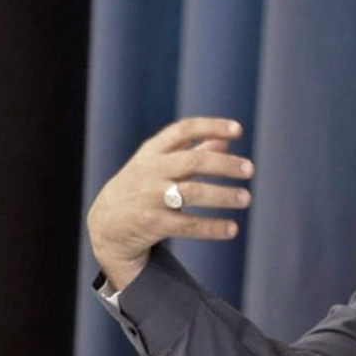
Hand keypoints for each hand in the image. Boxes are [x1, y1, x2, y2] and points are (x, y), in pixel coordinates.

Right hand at [87, 117, 253, 288]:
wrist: (105, 224)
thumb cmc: (141, 187)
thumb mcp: (158, 164)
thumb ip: (191, 151)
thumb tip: (226, 140)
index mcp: (152, 151)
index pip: (183, 130)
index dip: (211, 127)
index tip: (238, 130)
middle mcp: (150, 171)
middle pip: (193, 162)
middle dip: (224, 164)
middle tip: (250, 169)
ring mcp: (150, 197)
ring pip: (193, 193)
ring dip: (223, 196)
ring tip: (246, 198)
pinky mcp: (153, 224)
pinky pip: (188, 225)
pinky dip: (212, 227)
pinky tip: (232, 228)